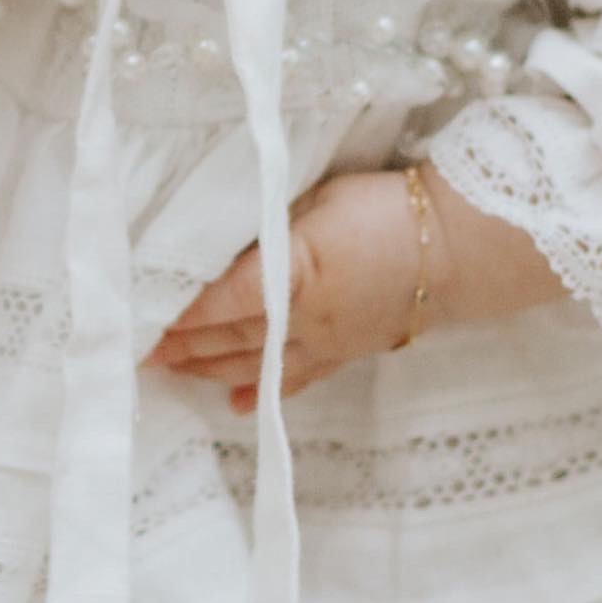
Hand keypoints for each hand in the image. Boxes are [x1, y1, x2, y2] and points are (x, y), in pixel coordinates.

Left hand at [144, 165, 565, 412]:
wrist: (460, 245)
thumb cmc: (388, 208)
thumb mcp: (321, 198)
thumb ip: (273, 224)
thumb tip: (231, 239)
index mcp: (293, 274)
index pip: (222, 300)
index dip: (180, 314)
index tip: (142, 318)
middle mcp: (304, 319)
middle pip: (229, 338)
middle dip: (183, 345)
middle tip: (141, 348)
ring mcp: (327, 341)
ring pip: (255, 363)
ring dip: (210, 368)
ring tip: (173, 370)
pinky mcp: (348, 350)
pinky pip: (297, 378)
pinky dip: (263, 391)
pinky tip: (238, 403)